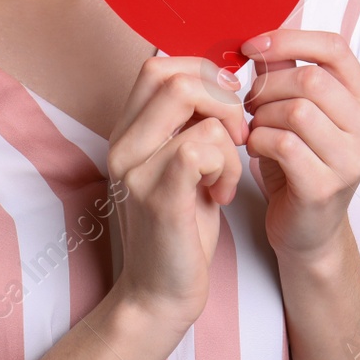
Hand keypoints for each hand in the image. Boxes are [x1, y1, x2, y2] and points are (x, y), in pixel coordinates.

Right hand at [106, 54, 248, 330]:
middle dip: (222, 98)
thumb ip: (191, 123)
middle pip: (173, 76)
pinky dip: (226, 167)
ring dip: (228, 141)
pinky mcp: (157, 198)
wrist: (160, 294)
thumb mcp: (184, 165)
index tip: (230, 105)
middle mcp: (123, 144)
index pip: (158, 65)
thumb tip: (224, 79)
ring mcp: (135, 170)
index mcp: (128, 132)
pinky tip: (222, 193)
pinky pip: (200, 149)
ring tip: (226, 176)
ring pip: (194, 109)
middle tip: (237, 136)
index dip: (203, 72)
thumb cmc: (182, 227)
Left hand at [239, 30, 359, 260]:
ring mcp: (353, 161)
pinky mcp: (326, 187)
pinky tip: (257, 150)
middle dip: (267, 86)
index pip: (334, 48)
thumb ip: (283, 74)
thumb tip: (259, 42)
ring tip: (255, 128)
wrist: (305, 229)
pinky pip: (282, 143)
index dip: (288, 40)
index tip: (251, 47)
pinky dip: (258, 141)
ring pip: (296, 111)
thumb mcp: (294, 111)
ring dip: (261, 117)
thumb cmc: (297, 162)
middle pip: (311, 80)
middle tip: (250, 104)